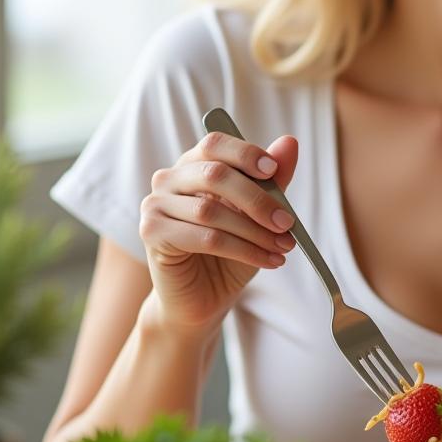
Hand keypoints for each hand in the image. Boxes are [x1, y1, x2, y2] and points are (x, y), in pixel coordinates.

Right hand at [139, 131, 298, 336]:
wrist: (204, 298)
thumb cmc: (230, 252)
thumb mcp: (258, 215)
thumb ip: (271, 180)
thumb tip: (289, 143)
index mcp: (194, 165)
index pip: (215, 143)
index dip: (245, 154)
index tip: (273, 171)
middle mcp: (169, 179)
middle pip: (214, 175)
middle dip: (258, 200)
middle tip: (287, 223)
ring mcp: (155, 205)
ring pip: (211, 211)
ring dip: (254, 231)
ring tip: (282, 246)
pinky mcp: (152, 234)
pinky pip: (205, 238)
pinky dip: (243, 249)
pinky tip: (266, 260)